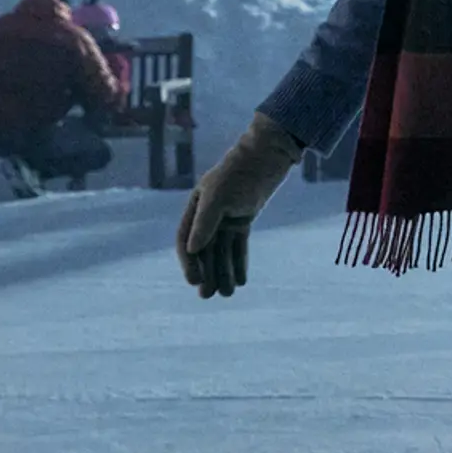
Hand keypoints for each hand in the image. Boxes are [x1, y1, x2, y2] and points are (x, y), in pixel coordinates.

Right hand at [176, 112, 305, 297]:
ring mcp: (225, 217)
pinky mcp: (242, 219)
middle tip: (209, 296)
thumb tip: (191, 250)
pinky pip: (238, 245)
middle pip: (204, 250)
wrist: (266, 157)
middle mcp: (207, 214)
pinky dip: (239, 262)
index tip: (194, 282)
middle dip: (206, 273)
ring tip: (228, 294)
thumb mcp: (219, 198)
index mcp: (195, 208)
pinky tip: (241, 280)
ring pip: (222, 250)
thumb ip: (204, 223)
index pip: (185, 240)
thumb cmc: (240, 174)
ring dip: (223, 272)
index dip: (188, 262)